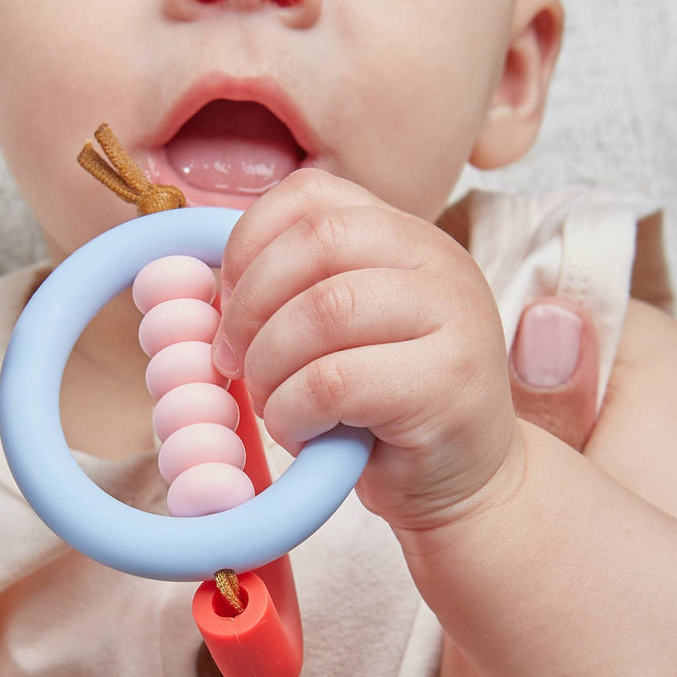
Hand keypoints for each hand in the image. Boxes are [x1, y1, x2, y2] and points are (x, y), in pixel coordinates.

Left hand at [216, 169, 520, 534]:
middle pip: (315, 241)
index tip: (228, 303)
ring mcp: (454, 317)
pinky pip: (334, 382)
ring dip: (269, 367)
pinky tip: (302, 431)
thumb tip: (213, 284)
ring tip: (273, 404)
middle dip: (249, 306)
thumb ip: (299, 289)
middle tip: (232, 362)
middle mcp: (439, 261)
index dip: (248, 243)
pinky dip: (293, 411)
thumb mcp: (343, 332)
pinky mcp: (448, 383)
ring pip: (321, 312)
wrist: (463, 483)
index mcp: (405, 235)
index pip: (310, 193)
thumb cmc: (384, 410)